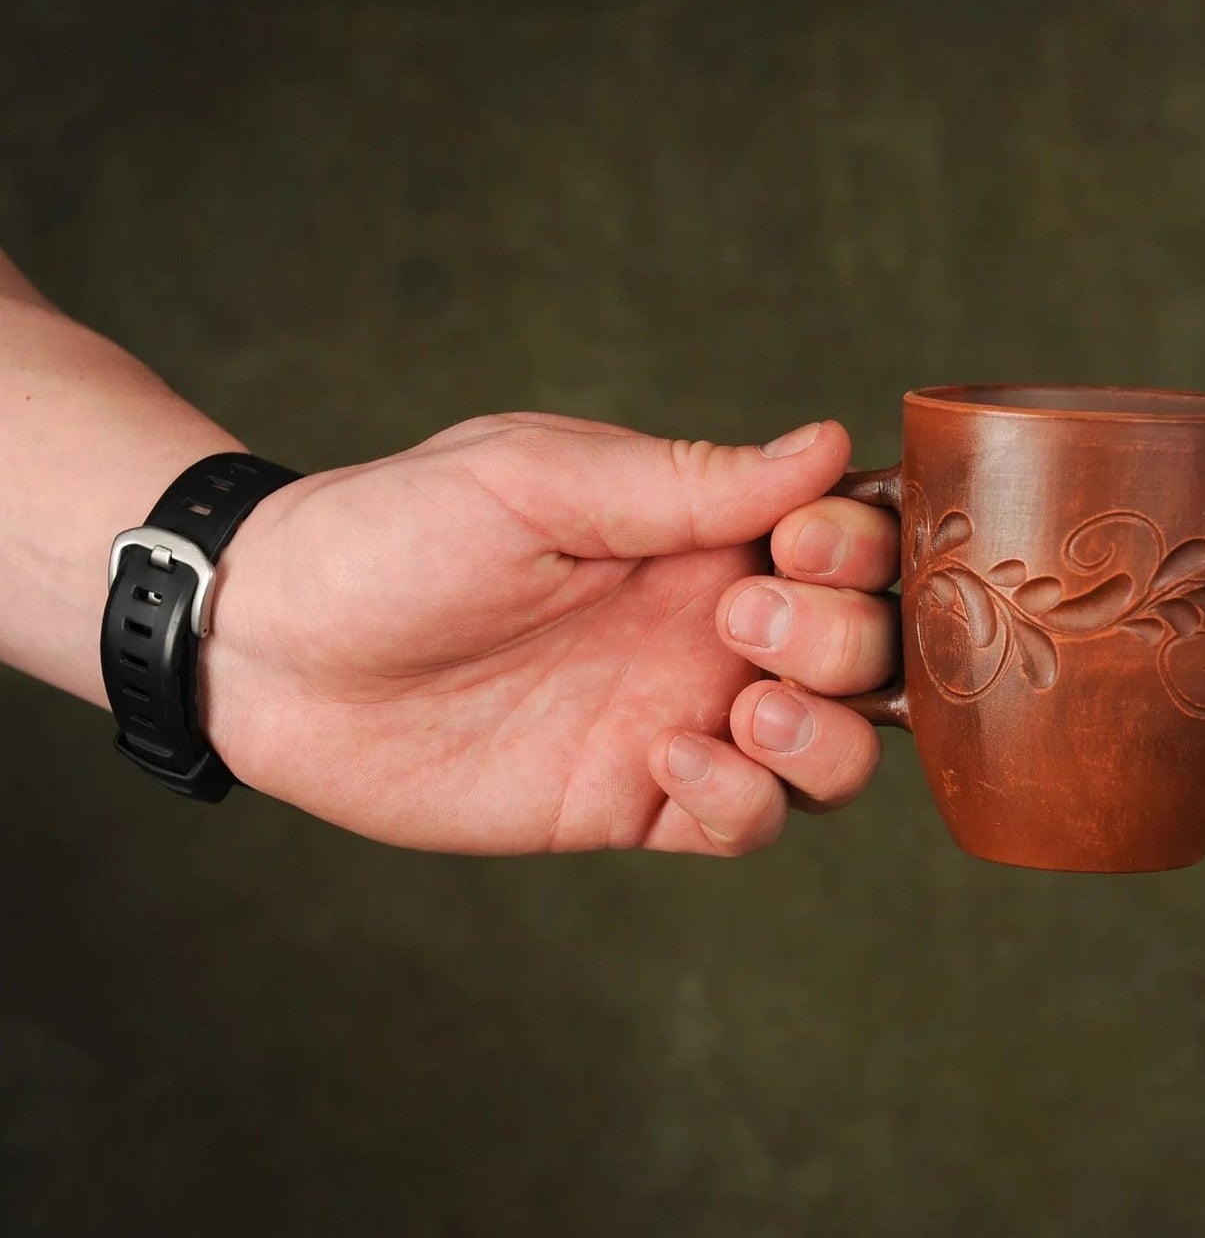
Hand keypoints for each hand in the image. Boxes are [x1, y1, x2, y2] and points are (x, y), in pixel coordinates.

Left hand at [200, 413, 897, 855]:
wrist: (273, 649)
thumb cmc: (394, 533)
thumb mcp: (538, 479)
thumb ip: (687, 480)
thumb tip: (828, 443)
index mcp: (701, 533)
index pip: (851, 542)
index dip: (862, 550)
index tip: (800, 545)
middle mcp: (712, 627)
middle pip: (867, 652)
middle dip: (840, 639)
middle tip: (739, 620)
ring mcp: (682, 716)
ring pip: (836, 753)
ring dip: (826, 737)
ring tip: (744, 709)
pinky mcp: (636, 803)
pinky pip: (747, 825)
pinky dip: (744, 803)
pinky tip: (669, 761)